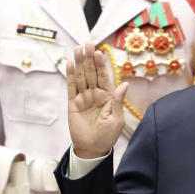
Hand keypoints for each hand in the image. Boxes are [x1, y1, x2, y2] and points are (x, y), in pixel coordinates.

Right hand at [67, 43, 128, 157]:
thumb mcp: (116, 119)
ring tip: (77, 49)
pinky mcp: (73, 103)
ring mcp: (84, 97)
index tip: (99, 52)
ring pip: (81, 77)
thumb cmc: (107, 135)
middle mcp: (95, 94)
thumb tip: (124, 85)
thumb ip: (118, 101)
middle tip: (87, 44)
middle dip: (90, 59)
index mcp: (108, 96)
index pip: (104, 76)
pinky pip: (71, 87)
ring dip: (79, 63)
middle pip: (92, 73)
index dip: (102, 64)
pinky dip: (71, 76)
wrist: (93, 148)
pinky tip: (70, 65)